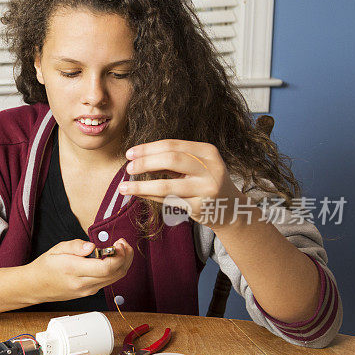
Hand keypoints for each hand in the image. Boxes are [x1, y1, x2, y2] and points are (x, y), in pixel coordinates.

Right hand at [27, 238, 133, 302]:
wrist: (35, 286)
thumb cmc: (45, 266)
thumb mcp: (56, 249)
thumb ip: (75, 246)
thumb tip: (92, 246)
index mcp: (74, 270)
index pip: (105, 268)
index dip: (118, 256)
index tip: (118, 243)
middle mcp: (83, 284)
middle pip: (115, 274)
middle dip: (125, 257)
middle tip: (123, 243)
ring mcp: (87, 290)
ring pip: (115, 279)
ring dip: (123, 264)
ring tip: (121, 249)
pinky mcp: (89, 292)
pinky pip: (108, 281)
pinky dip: (116, 269)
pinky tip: (113, 259)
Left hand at [118, 139, 244, 229]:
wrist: (231, 209)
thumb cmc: (206, 182)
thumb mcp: (197, 166)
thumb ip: (172, 160)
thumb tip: (139, 157)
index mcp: (208, 152)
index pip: (172, 145)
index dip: (148, 148)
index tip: (129, 153)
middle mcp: (210, 168)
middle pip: (171, 160)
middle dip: (145, 163)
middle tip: (128, 168)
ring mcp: (206, 189)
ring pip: (166, 185)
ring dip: (141, 186)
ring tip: (123, 187)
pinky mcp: (200, 208)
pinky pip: (168, 201)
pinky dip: (150, 196)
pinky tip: (138, 194)